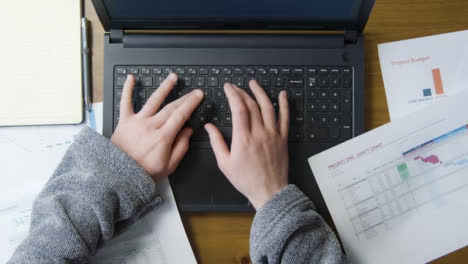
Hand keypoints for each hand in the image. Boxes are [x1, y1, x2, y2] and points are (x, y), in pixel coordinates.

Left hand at [111, 74, 203, 180]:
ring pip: (153, 100)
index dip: (191, 103)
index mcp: (163, 137)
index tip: (198, 96)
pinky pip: (125, 102)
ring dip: (164, 87)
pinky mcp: (124, 122)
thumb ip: (181, 147)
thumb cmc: (143, 172)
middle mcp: (151, 126)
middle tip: (193, 91)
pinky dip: (127, 89)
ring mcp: (137, 122)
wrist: (119, 176)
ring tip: (173, 77)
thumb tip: (188, 131)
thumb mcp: (169, 166)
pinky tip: (131, 78)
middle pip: (171, 107)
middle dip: (184, 97)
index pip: (181, 115)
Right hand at [205, 80, 288, 209]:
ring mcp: (273, 135)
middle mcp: (259, 134)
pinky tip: (282, 95)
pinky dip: (284, 104)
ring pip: (268, 107)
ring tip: (253, 83)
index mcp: (243, 139)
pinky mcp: (282, 139)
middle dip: (242, 92)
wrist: (269, 191)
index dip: (233, 95)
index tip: (228, 88)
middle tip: (236, 87)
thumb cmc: (246, 180)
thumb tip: (209, 127)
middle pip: (251, 105)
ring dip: (260, 92)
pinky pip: (285, 118)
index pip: (238, 109)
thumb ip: (216, 142)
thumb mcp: (224, 163)